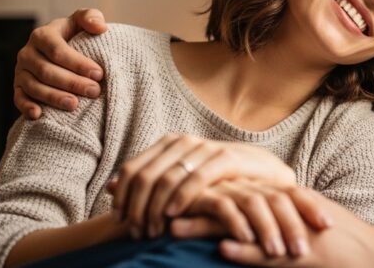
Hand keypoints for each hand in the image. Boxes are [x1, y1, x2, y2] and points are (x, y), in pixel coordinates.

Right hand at [13, 8, 107, 118]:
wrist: (59, 52)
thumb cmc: (73, 36)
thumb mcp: (81, 22)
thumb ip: (91, 17)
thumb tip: (100, 27)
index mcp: (42, 35)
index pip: (58, 50)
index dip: (78, 63)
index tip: (98, 74)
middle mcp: (27, 53)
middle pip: (47, 71)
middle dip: (72, 82)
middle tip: (94, 91)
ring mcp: (20, 72)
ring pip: (34, 87)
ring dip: (54, 97)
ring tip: (75, 105)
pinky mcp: (18, 88)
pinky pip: (18, 98)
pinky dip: (26, 107)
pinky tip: (39, 115)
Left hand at [109, 134, 297, 239]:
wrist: (265, 172)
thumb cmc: (219, 180)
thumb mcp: (181, 179)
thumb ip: (149, 181)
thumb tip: (108, 188)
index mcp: (169, 144)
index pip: (133, 168)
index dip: (121, 195)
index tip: (118, 220)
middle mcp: (183, 142)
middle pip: (145, 175)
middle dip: (136, 207)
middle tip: (135, 232)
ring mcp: (204, 148)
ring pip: (166, 178)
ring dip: (154, 208)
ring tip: (151, 231)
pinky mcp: (225, 158)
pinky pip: (195, 178)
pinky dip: (180, 197)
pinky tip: (171, 214)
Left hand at [179, 188, 373, 266]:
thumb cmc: (342, 246)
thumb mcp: (301, 228)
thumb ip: (271, 225)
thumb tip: (232, 234)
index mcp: (279, 200)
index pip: (232, 190)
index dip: (199, 191)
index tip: (166, 194)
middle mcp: (282, 209)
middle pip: (228, 200)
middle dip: (191, 203)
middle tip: (156, 205)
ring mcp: (291, 230)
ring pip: (241, 223)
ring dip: (206, 225)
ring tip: (171, 228)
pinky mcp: (302, 254)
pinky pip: (269, 253)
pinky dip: (246, 251)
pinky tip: (222, 251)